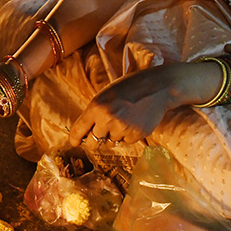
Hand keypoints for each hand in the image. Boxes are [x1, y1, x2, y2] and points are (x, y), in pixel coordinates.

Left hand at [68, 63, 184, 146]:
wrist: (156, 88)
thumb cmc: (127, 88)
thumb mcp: (105, 95)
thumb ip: (94, 113)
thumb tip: (84, 133)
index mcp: (96, 107)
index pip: (78, 130)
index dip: (74, 139)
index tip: (74, 143)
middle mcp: (107, 119)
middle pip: (93, 143)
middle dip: (94, 141)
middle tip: (98, 136)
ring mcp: (122, 128)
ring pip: (111, 142)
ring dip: (113, 136)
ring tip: (122, 120)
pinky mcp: (136, 135)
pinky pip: (126, 142)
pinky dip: (127, 135)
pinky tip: (133, 122)